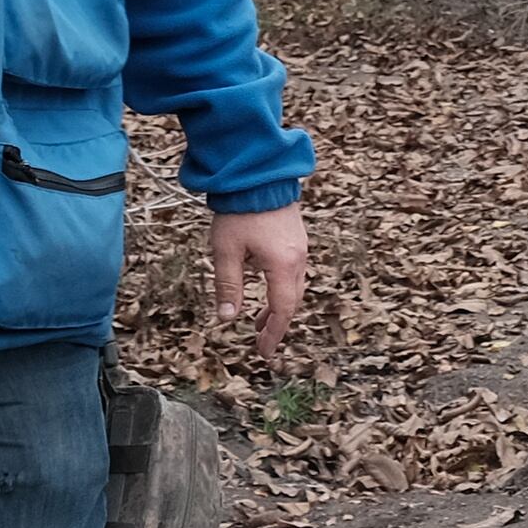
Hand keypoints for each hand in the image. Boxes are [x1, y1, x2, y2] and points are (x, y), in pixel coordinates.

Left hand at [207, 206, 308, 368]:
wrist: (259, 174)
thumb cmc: (240, 211)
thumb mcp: (227, 251)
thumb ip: (228, 286)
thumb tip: (227, 318)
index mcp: (282, 265)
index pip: (283, 310)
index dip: (274, 334)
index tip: (264, 352)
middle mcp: (297, 259)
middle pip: (292, 301)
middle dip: (277, 323)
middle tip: (260, 340)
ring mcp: (300, 247)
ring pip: (294, 287)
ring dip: (278, 306)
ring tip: (259, 320)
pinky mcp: (296, 238)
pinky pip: (294, 272)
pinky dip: (281, 288)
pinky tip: (266, 287)